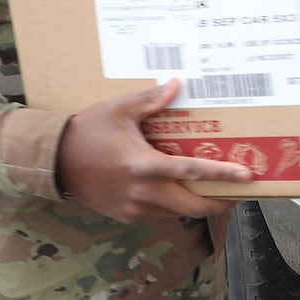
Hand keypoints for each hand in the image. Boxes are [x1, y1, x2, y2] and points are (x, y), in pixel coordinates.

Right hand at [56, 79, 252, 221]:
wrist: (54, 161)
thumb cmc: (88, 131)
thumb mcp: (120, 110)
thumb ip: (152, 100)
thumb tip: (177, 85)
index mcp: (143, 165)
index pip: (192, 172)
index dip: (222, 175)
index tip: (246, 177)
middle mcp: (142, 192)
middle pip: (192, 205)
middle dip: (219, 201)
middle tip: (239, 191)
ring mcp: (133, 207)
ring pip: (177, 212)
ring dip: (198, 204)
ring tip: (216, 191)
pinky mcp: (125, 215)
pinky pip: (159, 213)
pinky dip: (175, 205)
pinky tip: (181, 191)